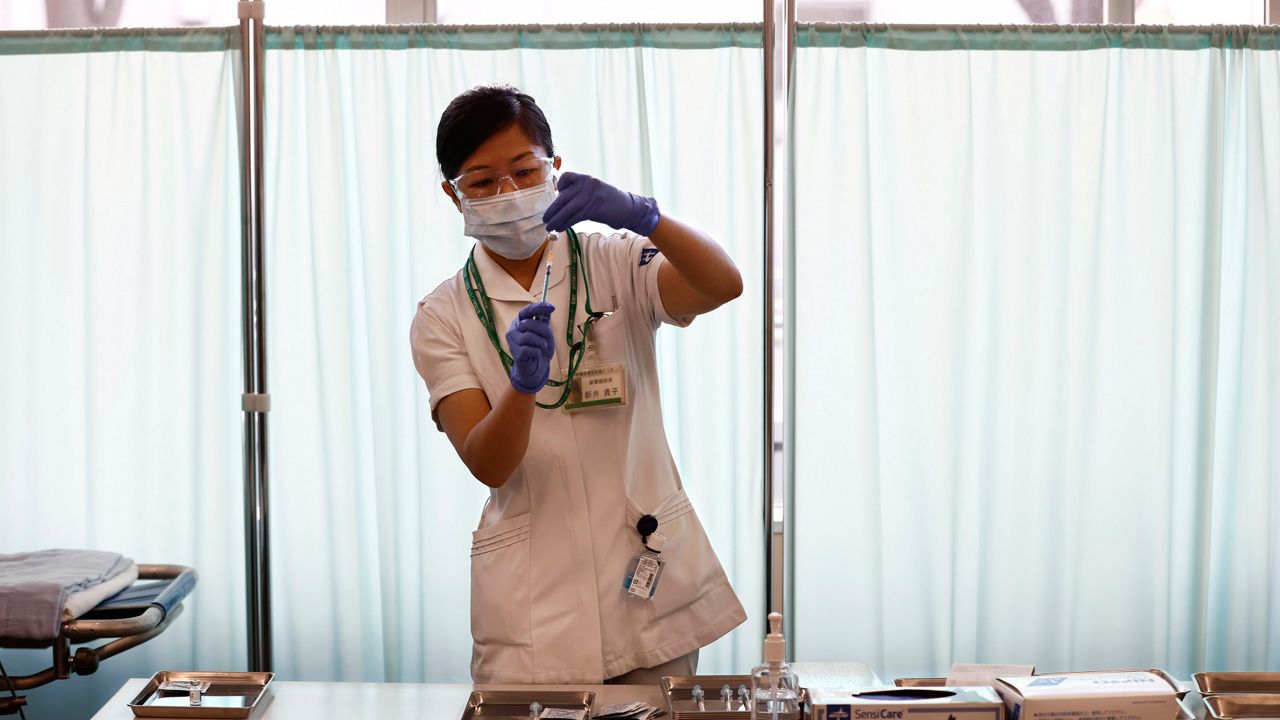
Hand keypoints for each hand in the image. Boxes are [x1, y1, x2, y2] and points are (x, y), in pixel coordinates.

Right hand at [505, 302, 555, 393]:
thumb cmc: (540, 347)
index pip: (527, 311)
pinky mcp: (515, 353)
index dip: (538, 308)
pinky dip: (537, 351)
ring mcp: (512, 341)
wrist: (537, 366)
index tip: (551, 307)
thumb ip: (545, 322)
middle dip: (542, 330)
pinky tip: (537, 353)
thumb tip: (548, 310)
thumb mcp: (546, 333)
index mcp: (520, 321)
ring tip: (542, 347)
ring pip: (528, 337)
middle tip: (547, 337)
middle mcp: (513, 329)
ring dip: (541, 342)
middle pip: (527, 324)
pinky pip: (528, 349)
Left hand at [542, 172, 660, 235]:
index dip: (560, 186)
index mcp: (587, 179)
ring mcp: (590, 196)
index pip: (567, 176)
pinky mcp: (593, 209)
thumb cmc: (611, 202)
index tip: (558, 194)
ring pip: (567, 209)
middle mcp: (587, 185)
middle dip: (553, 209)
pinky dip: (565, 224)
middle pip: (563, 197)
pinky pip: (574, 217)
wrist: (629, 209)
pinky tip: (560, 228)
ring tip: (549, 226)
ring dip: (556, 219)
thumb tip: (562, 202)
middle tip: (545, 218)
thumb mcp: (595, 191)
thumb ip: (580, 193)